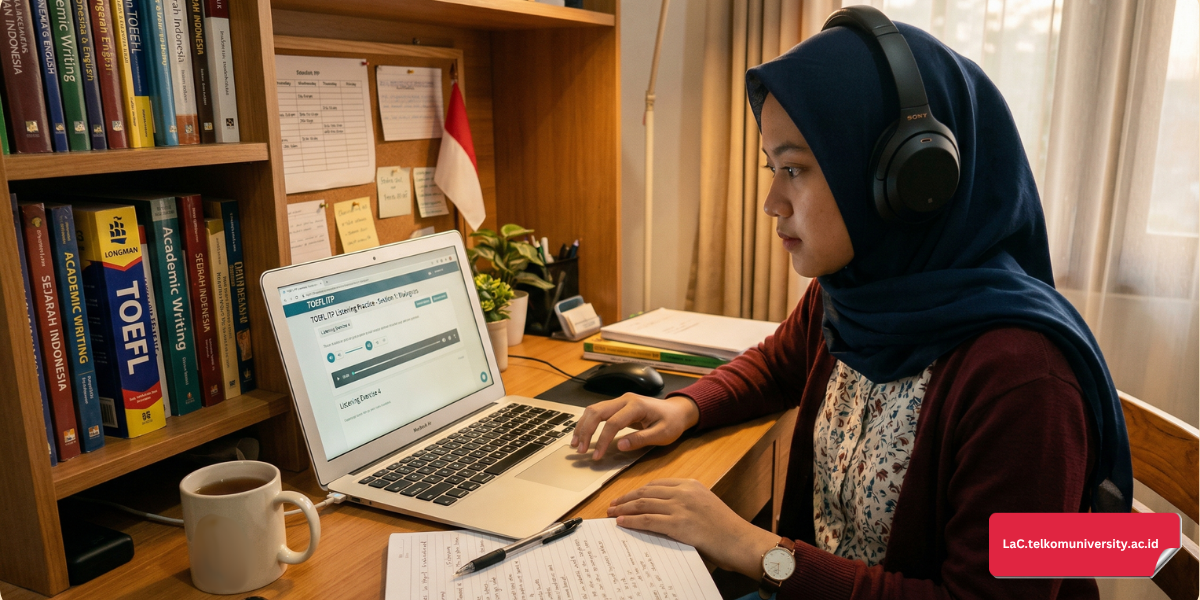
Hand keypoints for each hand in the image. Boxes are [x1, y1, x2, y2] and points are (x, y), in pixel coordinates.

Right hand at [571, 394, 699, 459]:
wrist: (677, 410)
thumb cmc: (672, 422)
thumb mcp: (662, 434)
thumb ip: (641, 439)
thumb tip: (620, 445)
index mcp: (636, 406)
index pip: (613, 423)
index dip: (602, 440)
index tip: (597, 456)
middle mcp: (625, 400)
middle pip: (597, 412)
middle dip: (586, 431)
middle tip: (580, 450)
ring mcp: (620, 401)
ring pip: (594, 409)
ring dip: (583, 426)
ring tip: (576, 443)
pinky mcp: (618, 406)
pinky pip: (598, 411)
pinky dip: (588, 423)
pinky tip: (582, 434)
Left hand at [607, 479, 779, 578]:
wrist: (740, 541)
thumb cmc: (726, 529)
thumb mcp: (705, 506)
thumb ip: (685, 503)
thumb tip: (662, 511)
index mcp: (691, 485)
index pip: (656, 484)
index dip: (637, 490)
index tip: (626, 496)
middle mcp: (684, 492)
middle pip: (646, 492)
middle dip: (626, 498)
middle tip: (612, 504)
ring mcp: (680, 507)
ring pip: (643, 504)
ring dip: (623, 508)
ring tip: (612, 513)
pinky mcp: (678, 524)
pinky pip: (647, 520)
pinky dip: (631, 520)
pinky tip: (621, 522)